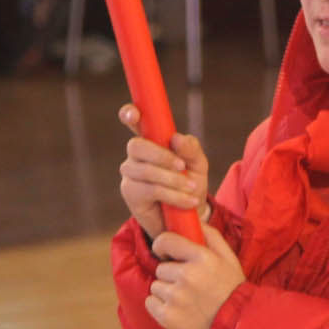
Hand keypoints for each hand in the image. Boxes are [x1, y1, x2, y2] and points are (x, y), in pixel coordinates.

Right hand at [117, 106, 208, 238]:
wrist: (190, 215)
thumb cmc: (191, 182)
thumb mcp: (198, 164)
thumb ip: (191, 149)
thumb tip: (176, 138)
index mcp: (152, 138)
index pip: (134, 120)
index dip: (130, 113)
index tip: (133, 115)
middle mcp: (137, 154)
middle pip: (136, 146)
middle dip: (160, 155)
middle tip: (182, 166)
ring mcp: (131, 174)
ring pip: (145, 170)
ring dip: (172, 179)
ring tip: (192, 188)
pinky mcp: (131, 194)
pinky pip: (150, 190)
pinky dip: (173, 195)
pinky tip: (188, 201)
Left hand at [145, 221, 243, 328]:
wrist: (236, 326)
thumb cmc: (232, 289)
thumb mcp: (229, 258)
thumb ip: (211, 236)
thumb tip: (193, 220)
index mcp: (201, 258)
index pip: (165, 241)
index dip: (163, 245)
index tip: (166, 252)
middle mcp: (187, 276)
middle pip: (161, 267)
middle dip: (171, 274)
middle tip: (188, 284)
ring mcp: (176, 298)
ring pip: (156, 285)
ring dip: (166, 290)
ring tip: (185, 299)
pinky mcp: (167, 317)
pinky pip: (150, 302)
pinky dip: (159, 306)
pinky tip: (177, 309)